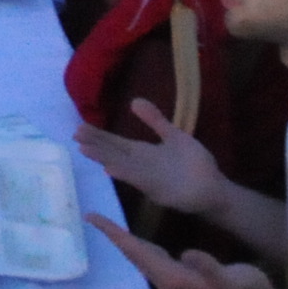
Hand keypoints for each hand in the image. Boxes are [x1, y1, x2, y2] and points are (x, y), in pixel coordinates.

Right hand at [73, 97, 229, 215]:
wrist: (213, 187)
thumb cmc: (194, 163)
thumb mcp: (172, 135)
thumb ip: (154, 120)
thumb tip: (134, 100)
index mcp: (142, 152)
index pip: (116, 143)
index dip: (98, 136)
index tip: (79, 127)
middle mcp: (140, 164)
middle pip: (113, 152)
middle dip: (95, 144)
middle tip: (75, 135)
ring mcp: (147, 177)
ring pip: (120, 165)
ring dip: (103, 158)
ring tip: (84, 149)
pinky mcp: (157, 188)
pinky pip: (137, 179)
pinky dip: (123, 173)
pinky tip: (110, 168)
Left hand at [86, 214, 279, 288]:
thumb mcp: (229, 279)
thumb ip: (209, 267)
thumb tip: (187, 253)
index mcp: (173, 278)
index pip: (137, 252)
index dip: (116, 235)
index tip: (95, 219)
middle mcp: (167, 280)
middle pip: (133, 255)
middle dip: (113, 236)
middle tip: (93, 217)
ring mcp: (173, 280)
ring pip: (141, 257)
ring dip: (124, 242)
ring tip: (109, 226)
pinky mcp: (181, 277)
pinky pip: (152, 258)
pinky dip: (139, 245)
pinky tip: (139, 240)